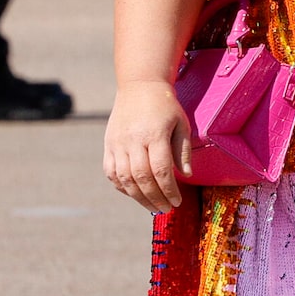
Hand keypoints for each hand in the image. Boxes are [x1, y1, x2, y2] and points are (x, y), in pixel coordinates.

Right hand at [104, 80, 193, 212]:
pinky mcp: (108, 145)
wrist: (139, 87)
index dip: (169, 189)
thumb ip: (182, 150)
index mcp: (153, 134)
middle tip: (167, 208)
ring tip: (153, 206)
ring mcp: (116, 143)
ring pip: (124, 178)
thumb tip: (186, 175)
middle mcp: (132, 140)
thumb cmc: (165, 106)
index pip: (160, 170)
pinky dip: (122, 186)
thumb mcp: (181, 123)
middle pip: (141, 178)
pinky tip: (135, 193)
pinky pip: (111, 172)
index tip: (177, 201)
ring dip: (138, 197)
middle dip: (155, 197)